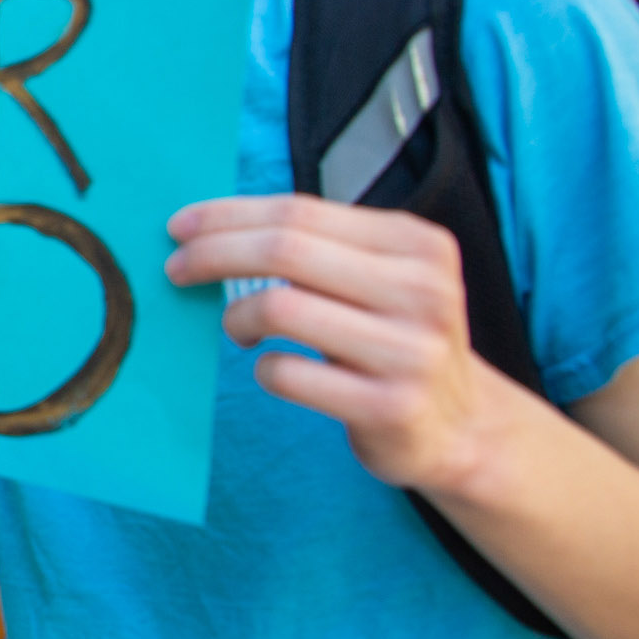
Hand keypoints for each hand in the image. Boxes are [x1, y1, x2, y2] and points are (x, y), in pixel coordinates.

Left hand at [166, 194, 512, 492]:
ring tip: (239, 328)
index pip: (300, 212)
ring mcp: (411, 351)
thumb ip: (318, 248)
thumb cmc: (394, 341)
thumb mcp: (380, 280)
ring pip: (281, 307)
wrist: (460, 427)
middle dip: (215, 254)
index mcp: (418, 245)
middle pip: (285, 250)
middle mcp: (423, 291)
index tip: (181, 227)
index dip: (229, 216)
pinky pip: (288, 374)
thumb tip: (212, 228)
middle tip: (178, 270)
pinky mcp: (390, 407)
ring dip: (238, 316)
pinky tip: (273, 369)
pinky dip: (264, 368)